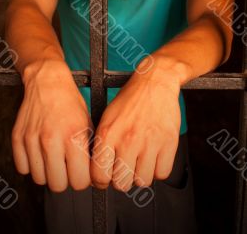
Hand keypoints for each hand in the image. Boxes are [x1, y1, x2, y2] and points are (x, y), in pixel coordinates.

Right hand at [11, 60, 92, 191]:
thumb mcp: (88, 123)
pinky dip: (32, 165)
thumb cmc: (70, 102)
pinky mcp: (18, 138)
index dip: (83, 179)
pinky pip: (23, 168)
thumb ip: (89, 151)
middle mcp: (52, 140)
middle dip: (65, 179)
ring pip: (40, 179)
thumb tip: (90, 174)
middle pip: (58, 185)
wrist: (48, 81)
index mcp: (74, 137)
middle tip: (67, 167)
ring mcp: (32, 139)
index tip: (82, 172)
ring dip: (48, 173)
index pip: (80, 181)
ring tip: (53, 158)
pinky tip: (40, 153)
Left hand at [90, 57, 180, 190]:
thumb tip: (97, 169)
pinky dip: (158, 169)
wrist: (155, 81)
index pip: (99, 175)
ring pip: (142, 181)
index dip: (101, 181)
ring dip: (140, 174)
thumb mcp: (107, 117)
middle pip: (121, 184)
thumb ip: (101, 142)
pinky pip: (162, 173)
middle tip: (124, 168)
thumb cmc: (130, 98)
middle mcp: (128, 139)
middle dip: (121, 179)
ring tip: (140, 161)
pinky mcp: (168, 142)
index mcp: (108, 133)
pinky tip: (153, 157)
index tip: (105, 178)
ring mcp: (149, 142)